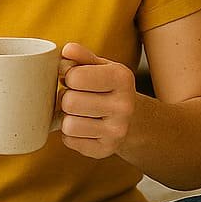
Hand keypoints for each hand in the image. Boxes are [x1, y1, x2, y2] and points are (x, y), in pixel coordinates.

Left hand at [57, 42, 135, 158]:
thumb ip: (82, 57)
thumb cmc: (110, 88)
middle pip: (69, 102)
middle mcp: (124, 105)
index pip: (76, 77)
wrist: (133, 120)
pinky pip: (70, 141)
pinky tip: (84, 127)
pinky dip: (71, 134)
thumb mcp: (102, 67)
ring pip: (68, 125)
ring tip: (79, 113)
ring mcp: (117, 131)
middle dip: (66, 98)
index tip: (75, 79)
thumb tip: (66, 51)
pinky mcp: (106, 150)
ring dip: (67, 118)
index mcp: (122, 78)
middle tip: (76, 98)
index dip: (68, 77)